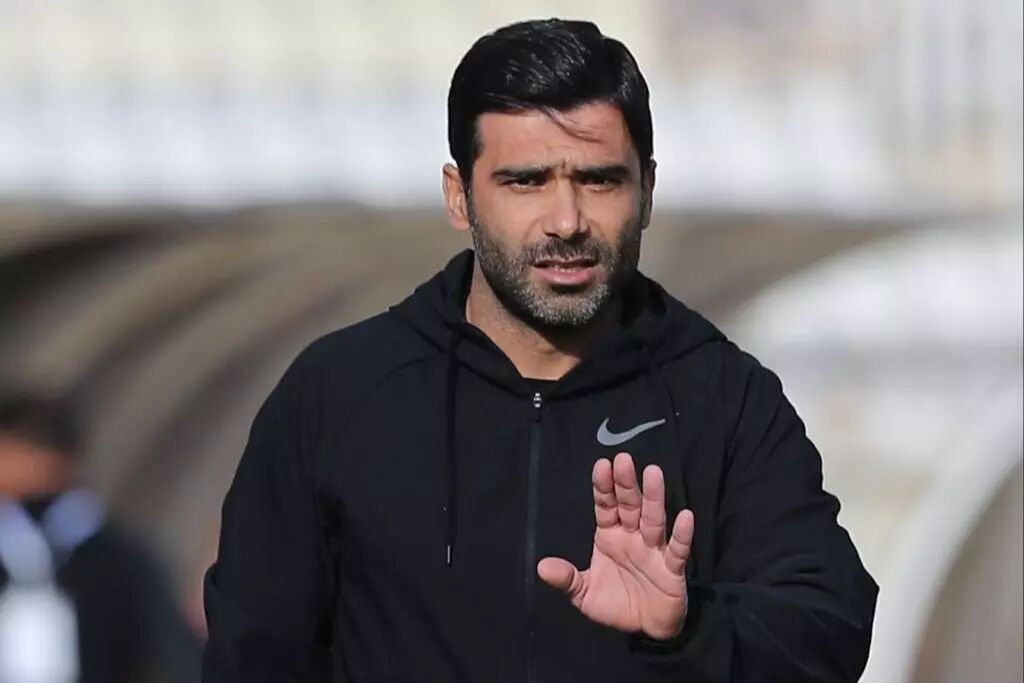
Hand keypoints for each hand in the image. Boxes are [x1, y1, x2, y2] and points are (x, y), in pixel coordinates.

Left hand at [537, 452, 693, 639]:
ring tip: (653, 473)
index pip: (606, 506)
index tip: (601, 465)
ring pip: (654, 520)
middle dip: (626, 484)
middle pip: (629, 506)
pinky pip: (678, 550)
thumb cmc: (616, 603)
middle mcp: (633, 537)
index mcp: (610, 536)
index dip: (604, 487)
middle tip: (623, 459)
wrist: (646, 628)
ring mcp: (654, 550)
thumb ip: (567, 579)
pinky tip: (685, 516)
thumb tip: (541, 567)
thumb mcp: (585, 594)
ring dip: (654, 498)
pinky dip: (682, 534)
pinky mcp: (672, 569)